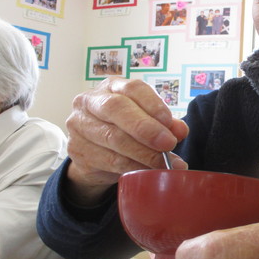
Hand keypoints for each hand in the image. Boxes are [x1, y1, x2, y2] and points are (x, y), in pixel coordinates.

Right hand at [65, 77, 188, 204]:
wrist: (94, 154)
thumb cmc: (124, 130)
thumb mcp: (145, 121)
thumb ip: (164, 123)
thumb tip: (181, 130)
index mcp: (111, 86)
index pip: (132, 88)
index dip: (153, 104)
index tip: (169, 122)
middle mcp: (90, 101)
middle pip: (116, 109)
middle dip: (146, 128)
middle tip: (168, 143)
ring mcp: (79, 125)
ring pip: (114, 138)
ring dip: (144, 153)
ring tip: (165, 164)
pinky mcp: (77, 150)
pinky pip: (109, 160)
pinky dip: (133, 167)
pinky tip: (148, 172)